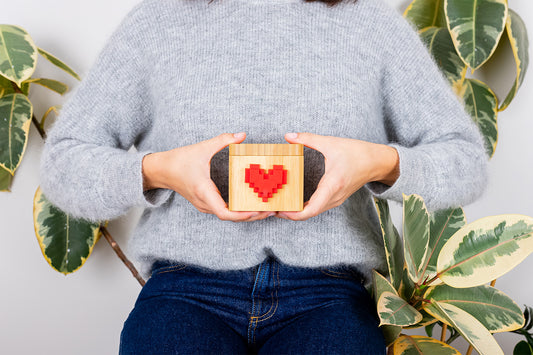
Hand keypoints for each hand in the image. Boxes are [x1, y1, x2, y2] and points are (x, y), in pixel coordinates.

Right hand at [142, 132, 272, 221]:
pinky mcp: (206, 204)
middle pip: (232, 217)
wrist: (160, 170)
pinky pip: (225, 211)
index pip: (225, 213)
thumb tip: (242, 135)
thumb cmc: (179, 160)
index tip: (259, 209)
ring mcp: (205, 206)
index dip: (243, 215)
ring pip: (229, 216)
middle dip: (252, 215)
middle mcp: (205, 203)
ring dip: (246, 214)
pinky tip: (251, 202)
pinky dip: (239, 210)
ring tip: (266, 207)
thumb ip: (223, 140)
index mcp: (204, 192)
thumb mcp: (202, 148)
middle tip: (272, 209)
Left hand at [276, 132, 399, 220]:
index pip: (311, 209)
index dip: (294, 214)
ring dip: (296, 212)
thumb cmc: (358, 153)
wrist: (378, 162)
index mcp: (332, 185)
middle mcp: (334, 197)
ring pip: (313, 212)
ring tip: (279, 204)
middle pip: (309, 213)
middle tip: (272, 208)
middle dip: (290, 214)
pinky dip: (304, 208)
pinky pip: (318, 207)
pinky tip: (293, 201)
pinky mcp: (336, 198)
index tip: (280, 210)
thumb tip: (288, 135)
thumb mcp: (331, 143)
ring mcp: (336, 199)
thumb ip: (308, 139)